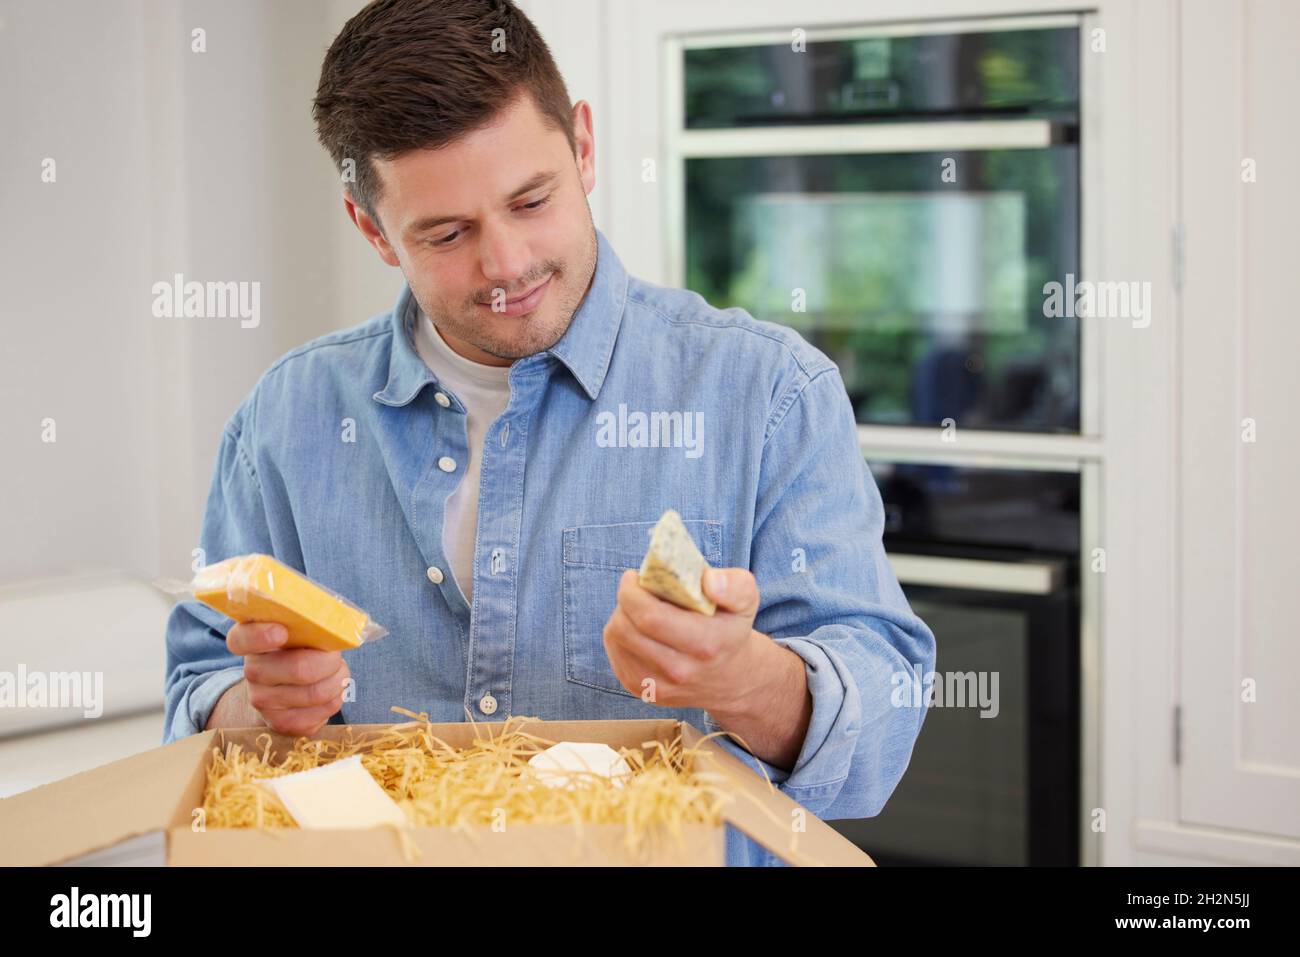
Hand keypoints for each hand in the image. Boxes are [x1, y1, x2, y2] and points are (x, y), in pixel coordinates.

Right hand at [226, 622, 348, 735]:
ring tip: (338, 672)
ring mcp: (263, 701)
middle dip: (330, 661)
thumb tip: (332, 627)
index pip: (241, 639)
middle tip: (336, 656)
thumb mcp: (293, 631)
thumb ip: (304, 623)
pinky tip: (332, 691)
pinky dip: (336, 698)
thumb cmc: (295, 650)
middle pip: (300, 669)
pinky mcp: (282, 723)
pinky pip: (323, 710)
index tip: (282, 632)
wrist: (279, 690)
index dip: (260, 636)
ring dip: (338, 680)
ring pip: (317, 692)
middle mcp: (252, 673)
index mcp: (249, 641)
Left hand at [602, 567, 762, 711]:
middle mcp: (681, 671)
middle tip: (635, 589)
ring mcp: (659, 687)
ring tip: (637, 608)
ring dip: (620, 617)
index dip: (632, 593)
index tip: (634, 576)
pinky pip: (615, 655)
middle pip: (626, 629)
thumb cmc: (730, 629)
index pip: (650, 617)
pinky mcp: (644, 692)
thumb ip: (734, 585)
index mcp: (705, 644)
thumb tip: (709, 581)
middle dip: (624, 601)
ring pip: (616, 640)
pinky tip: (636, 629)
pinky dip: (619, 636)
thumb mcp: (746, 600)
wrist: (730, 677)